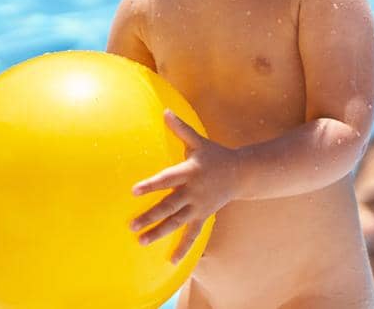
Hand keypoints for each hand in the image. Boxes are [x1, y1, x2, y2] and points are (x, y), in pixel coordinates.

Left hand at [129, 110, 235, 263]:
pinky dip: (183, 248)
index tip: (134, 191)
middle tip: (132, 225)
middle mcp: (193, 191)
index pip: (167, 178)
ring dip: (159, 232)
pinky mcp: (203, 216)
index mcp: (189, 171)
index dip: (152, 185)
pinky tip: (171, 261)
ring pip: (177, 222)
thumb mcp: (199, 142)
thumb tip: (165, 111)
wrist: (241, 173)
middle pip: (169, 205)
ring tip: (141, 241)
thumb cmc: (215, 155)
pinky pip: (193, 234)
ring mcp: (199, 206)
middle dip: (151, 215)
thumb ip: (181, 129)